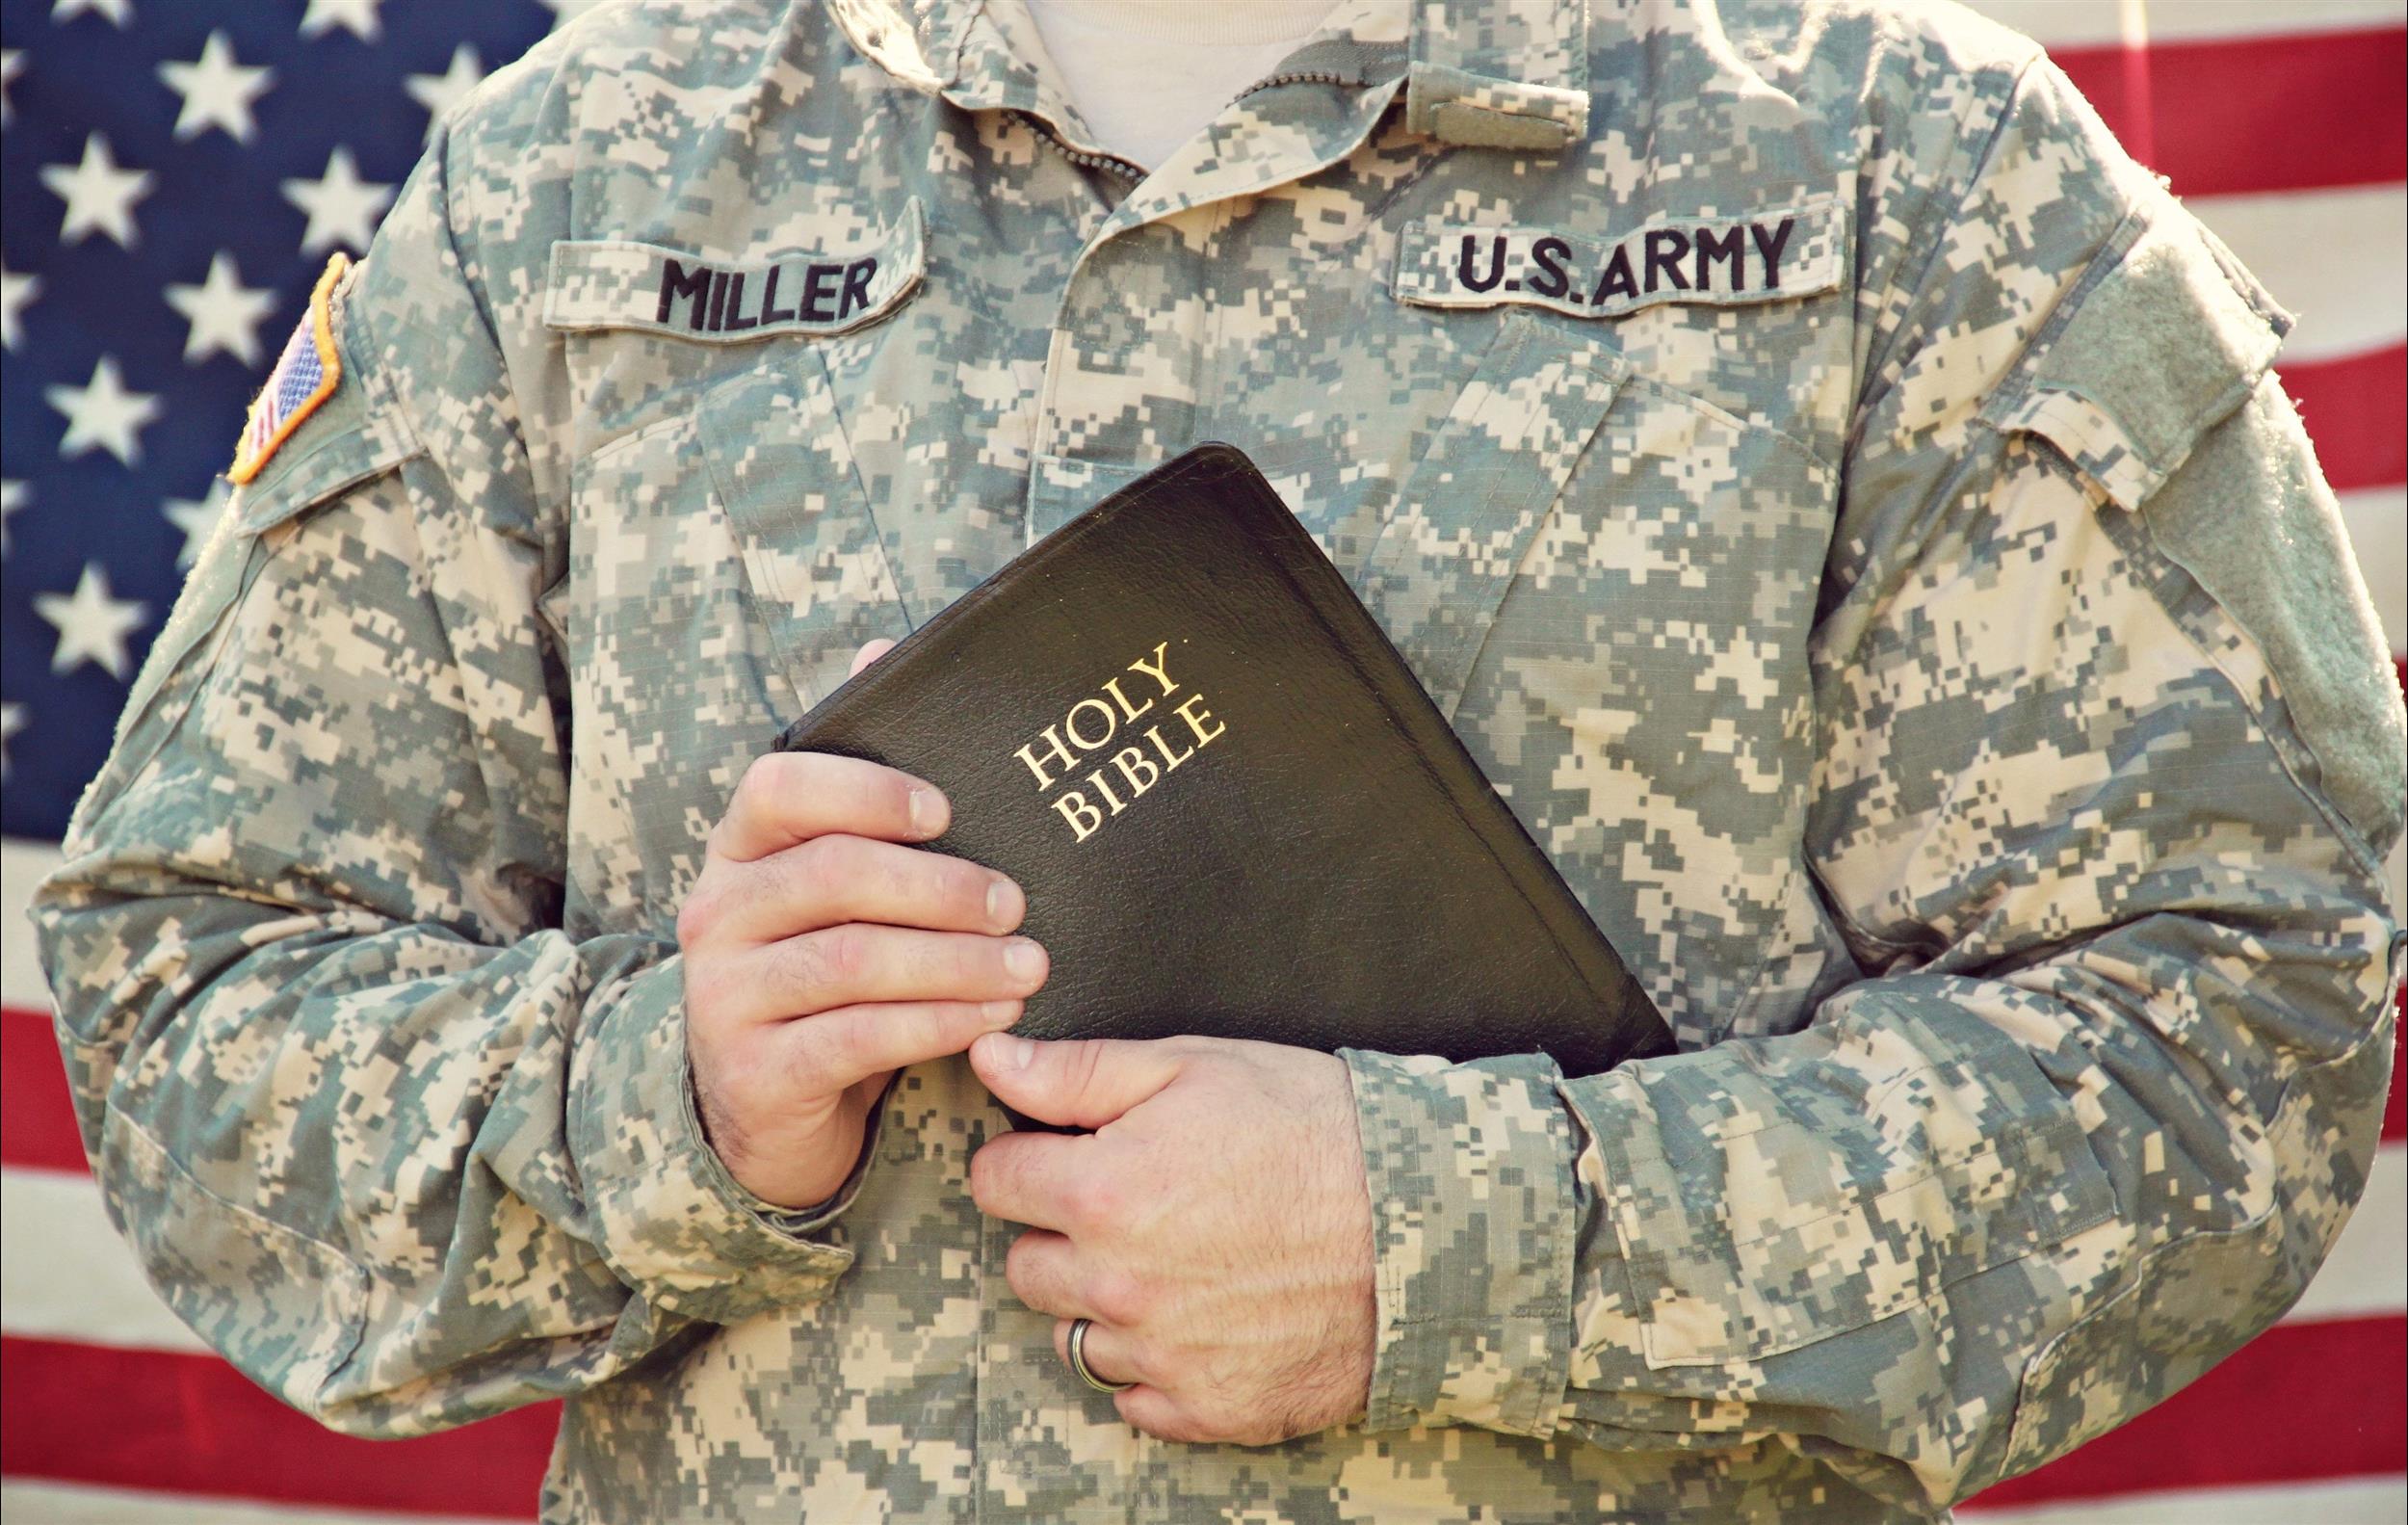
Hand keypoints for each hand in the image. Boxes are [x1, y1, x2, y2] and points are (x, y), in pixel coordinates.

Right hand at [679, 639, 1049, 1207]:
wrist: (766, 1101)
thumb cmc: (822, 965)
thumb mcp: (832, 876)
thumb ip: (859, 778)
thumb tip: (883, 644)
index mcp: (739, 848)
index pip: (779, 787)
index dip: (866, 790)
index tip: (947, 810)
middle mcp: (716, 912)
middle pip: (834, 875)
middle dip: (941, 887)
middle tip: (1018, 902)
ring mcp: (725, 996)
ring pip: (853, 960)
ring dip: (956, 961)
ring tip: (1028, 966)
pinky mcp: (754, 1073)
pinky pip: (856, 1038)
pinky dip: (935, 1024)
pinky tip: (990, 1018)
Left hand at [967, 1033, 1375, 1445]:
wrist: (1425, 1219)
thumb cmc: (1312, 1129)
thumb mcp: (1196, 1067)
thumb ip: (1077, 1070)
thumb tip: (991, 1057)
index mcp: (1101, 1193)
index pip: (994, 1183)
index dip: (1030, 1159)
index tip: (1072, 1153)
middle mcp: (1117, 1285)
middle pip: (1026, 1267)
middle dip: (1063, 1234)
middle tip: (1138, 1205)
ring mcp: (1162, 1356)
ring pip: (1074, 1337)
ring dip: (1104, 1304)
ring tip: (1178, 1261)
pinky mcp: (1208, 1407)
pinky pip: (1135, 1400)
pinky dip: (1156, 1366)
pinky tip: (1205, 1317)